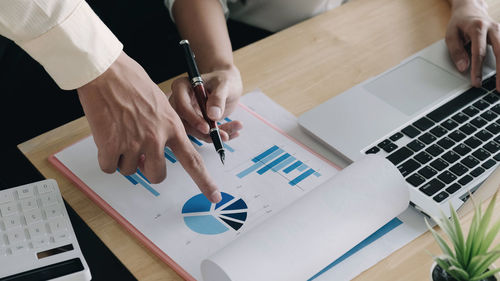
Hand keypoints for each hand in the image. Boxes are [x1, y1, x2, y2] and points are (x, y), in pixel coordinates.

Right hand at [77, 51, 220, 202]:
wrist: (106, 72)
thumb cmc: (132, 83)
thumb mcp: (160, 104)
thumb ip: (162, 129)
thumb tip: (153, 153)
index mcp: (173, 127)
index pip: (193, 160)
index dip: (205, 181)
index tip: (215, 197)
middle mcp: (156, 138)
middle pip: (157, 175)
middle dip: (148, 170)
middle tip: (139, 157)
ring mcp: (134, 143)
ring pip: (130, 170)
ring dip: (123, 158)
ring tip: (119, 132)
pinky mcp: (111, 145)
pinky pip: (109, 167)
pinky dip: (106, 157)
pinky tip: (106, 136)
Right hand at [169, 64, 242, 142]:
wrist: (229, 84)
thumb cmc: (224, 79)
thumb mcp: (223, 84)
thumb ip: (218, 98)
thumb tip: (212, 115)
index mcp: (181, 87)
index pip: (181, 106)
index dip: (193, 119)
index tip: (207, 128)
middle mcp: (181, 102)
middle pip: (185, 123)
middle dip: (205, 133)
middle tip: (224, 135)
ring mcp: (188, 114)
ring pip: (196, 131)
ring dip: (215, 135)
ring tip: (235, 131)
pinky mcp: (196, 123)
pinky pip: (205, 134)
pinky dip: (220, 135)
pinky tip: (234, 132)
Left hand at [445, 0, 499, 89]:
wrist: (470, 9)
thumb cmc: (459, 23)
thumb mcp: (451, 35)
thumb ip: (456, 51)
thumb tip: (463, 68)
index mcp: (478, 28)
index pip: (478, 52)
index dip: (477, 69)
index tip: (476, 82)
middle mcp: (493, 28)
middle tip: (499, 88)